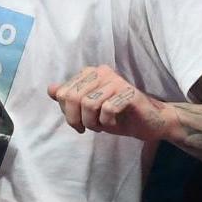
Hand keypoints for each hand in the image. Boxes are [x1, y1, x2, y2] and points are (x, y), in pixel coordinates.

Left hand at [49, 65, 171, 142]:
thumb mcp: (90, 109)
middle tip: (86, 129)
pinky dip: (107, 122)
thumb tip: (50, 89)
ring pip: (88, 103)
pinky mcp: (129, 93)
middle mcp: (100, 72)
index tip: (77, 124)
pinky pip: (108, 109)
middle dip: (75, 119)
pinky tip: (113, 124)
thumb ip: (70, 98)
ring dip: (92, 122)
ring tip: (100, 126)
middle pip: (72, 97)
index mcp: (88, 73)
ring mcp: (115, 81)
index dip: (66, 112)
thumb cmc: (119, 116)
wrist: (152, 122)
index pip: (62, 92)